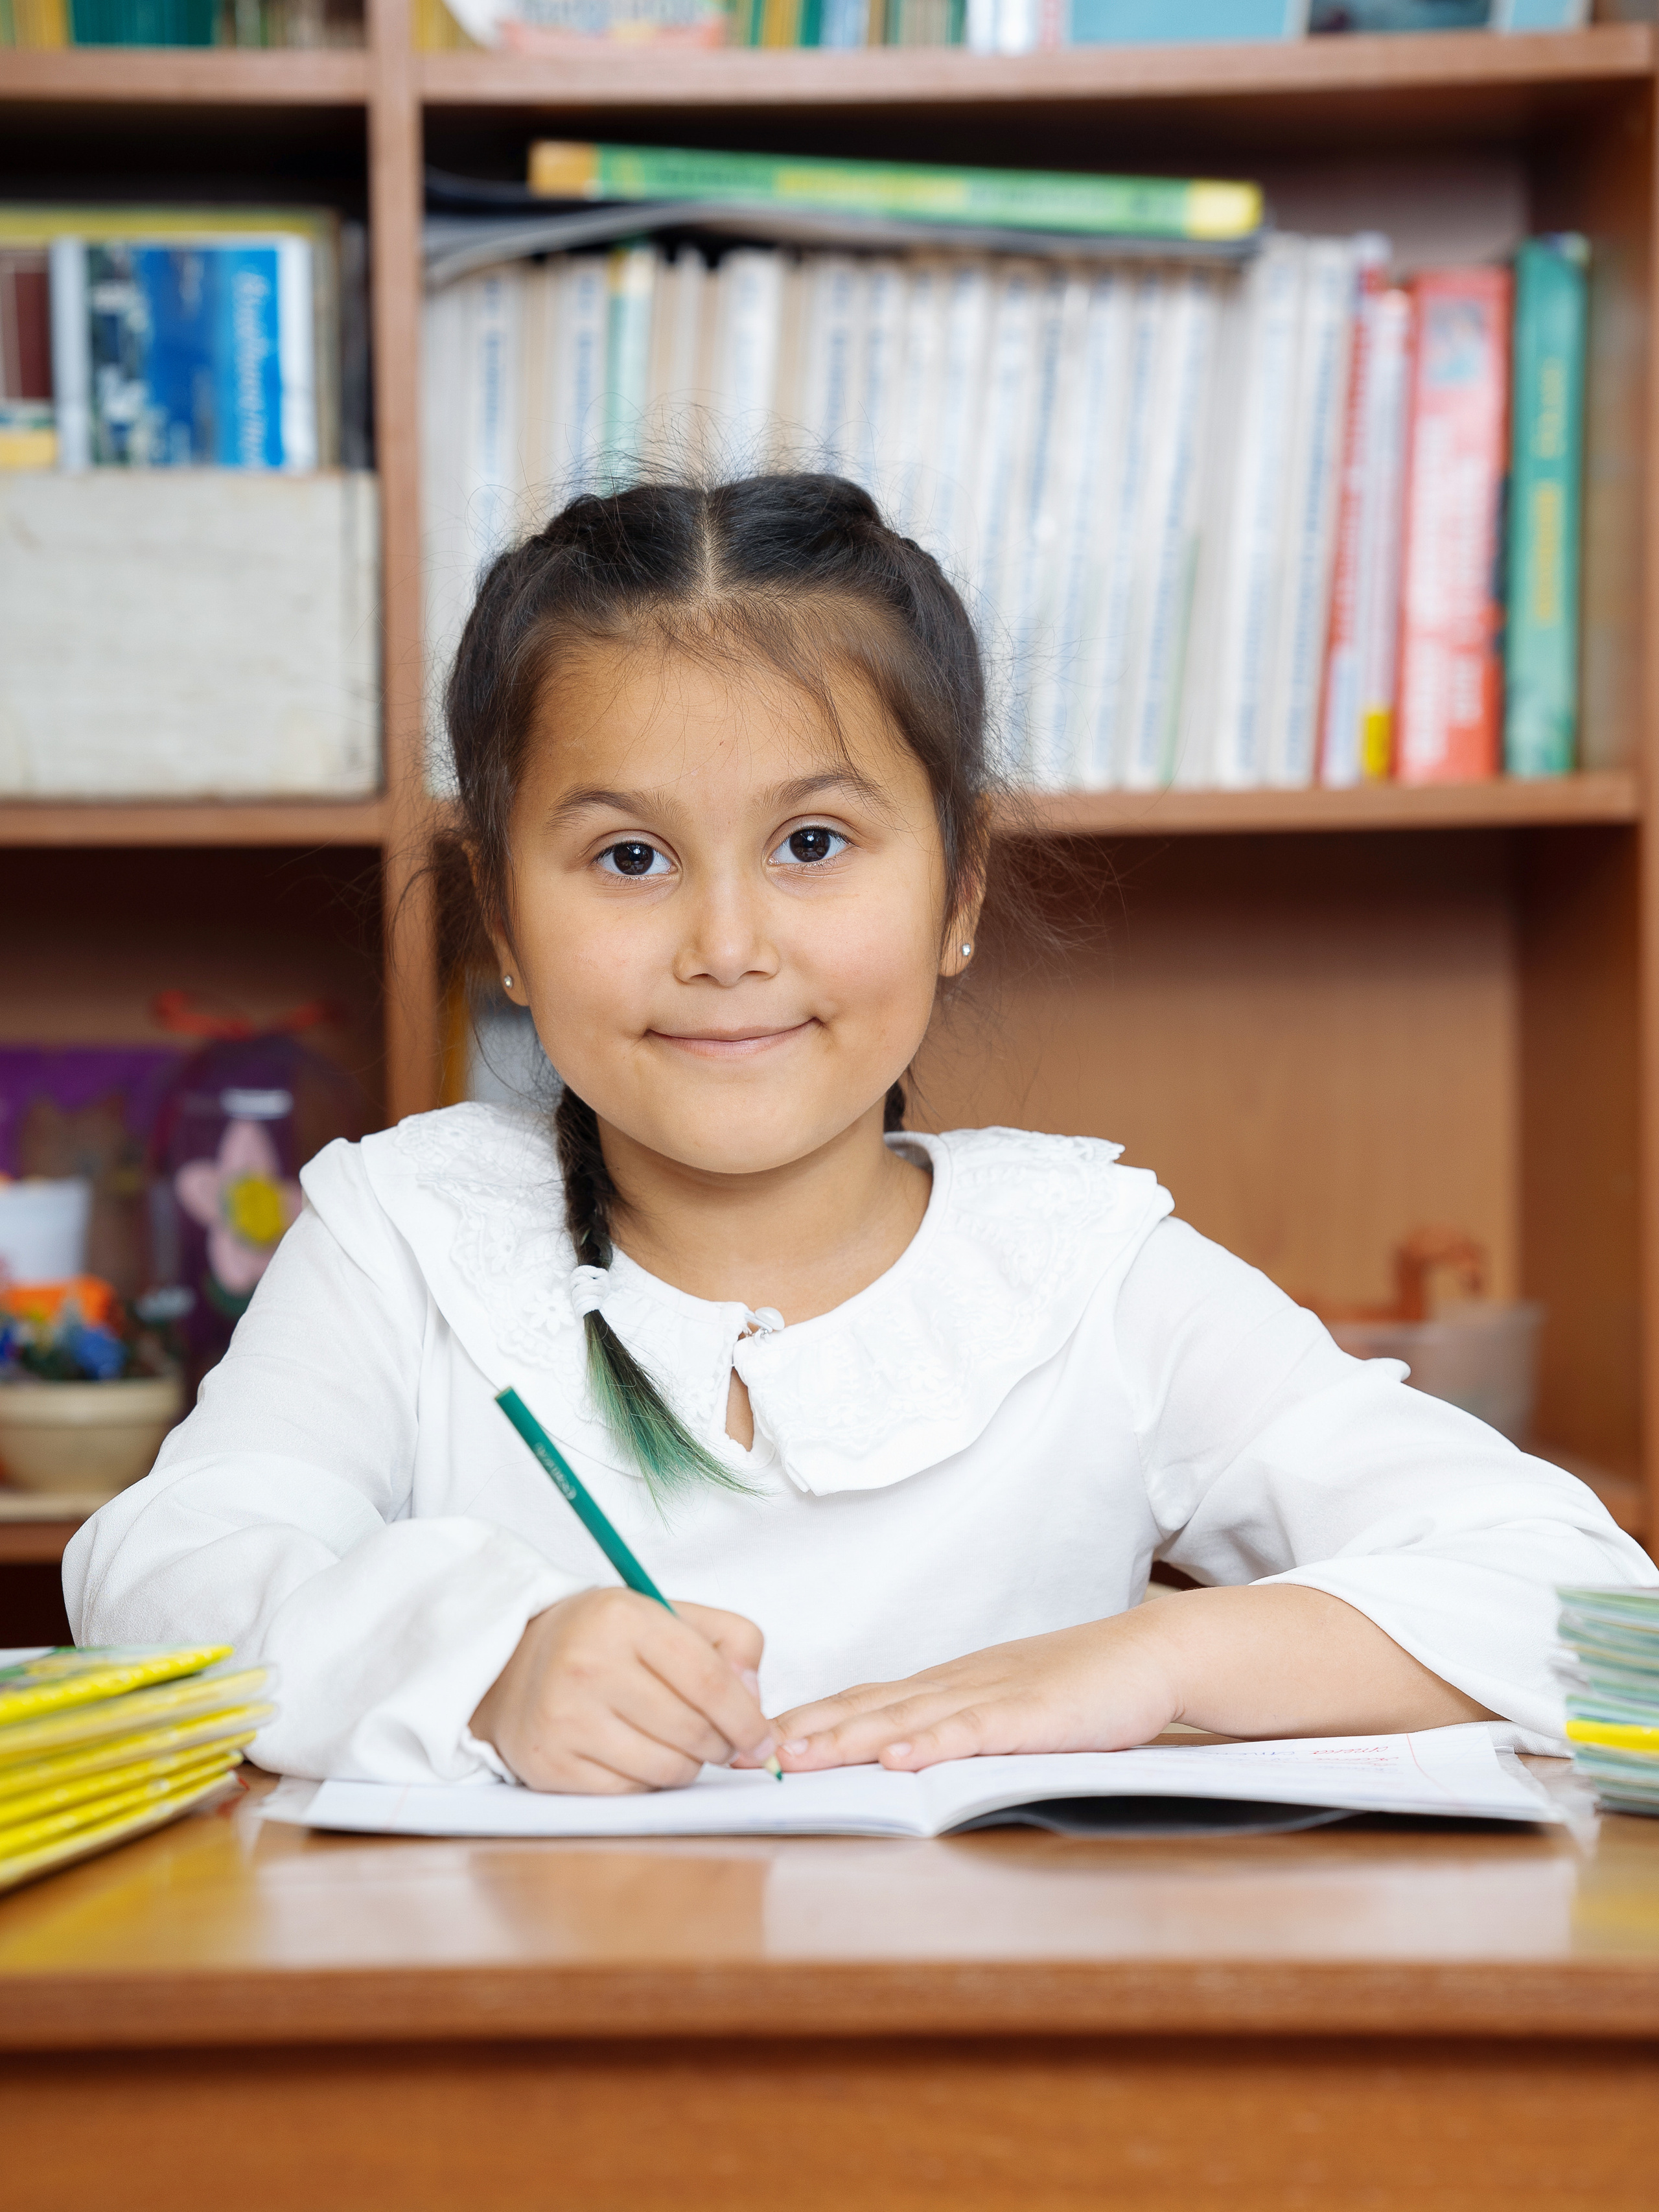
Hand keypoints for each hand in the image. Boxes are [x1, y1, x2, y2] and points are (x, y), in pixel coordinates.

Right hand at [471, 1587, 777, 1793]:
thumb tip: (753, 1700)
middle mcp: (587, 1667)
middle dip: (722, 1744)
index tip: (761, 1737)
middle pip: (692, 1730)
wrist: (514, 1663)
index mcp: (622, 1619)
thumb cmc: (606, 1640)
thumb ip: (729, 1641)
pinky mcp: (550, 1765)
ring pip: (667, 1768)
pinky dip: (649, 1781)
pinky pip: (631, 1792)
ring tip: (679, 1742)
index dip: (746, 1716)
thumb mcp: (667, 1614)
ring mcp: (564, 1719)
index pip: (707, 1679)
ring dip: (688, 1764)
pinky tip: (638, 1754)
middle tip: (721, 1740)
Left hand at [765, 1613, 1181, 1774]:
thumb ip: (953, 1726)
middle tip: (744, 1751)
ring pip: (906, 1718)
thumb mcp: (1003, 1706)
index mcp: (947, 1685)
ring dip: (847, 1738)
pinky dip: (932, 1744)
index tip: (750, 1740)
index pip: (862, 1700)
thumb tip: (895, 1757)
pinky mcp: (1032, 1714)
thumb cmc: (1078, 1689)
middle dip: (805, 1731)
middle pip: (867, 1706)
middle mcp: (956, 1684)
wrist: (1149, 1656)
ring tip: (796, 1756)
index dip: (806, 1720)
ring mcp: (993, 1695)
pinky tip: (898, 1758)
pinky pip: (974, 1730)